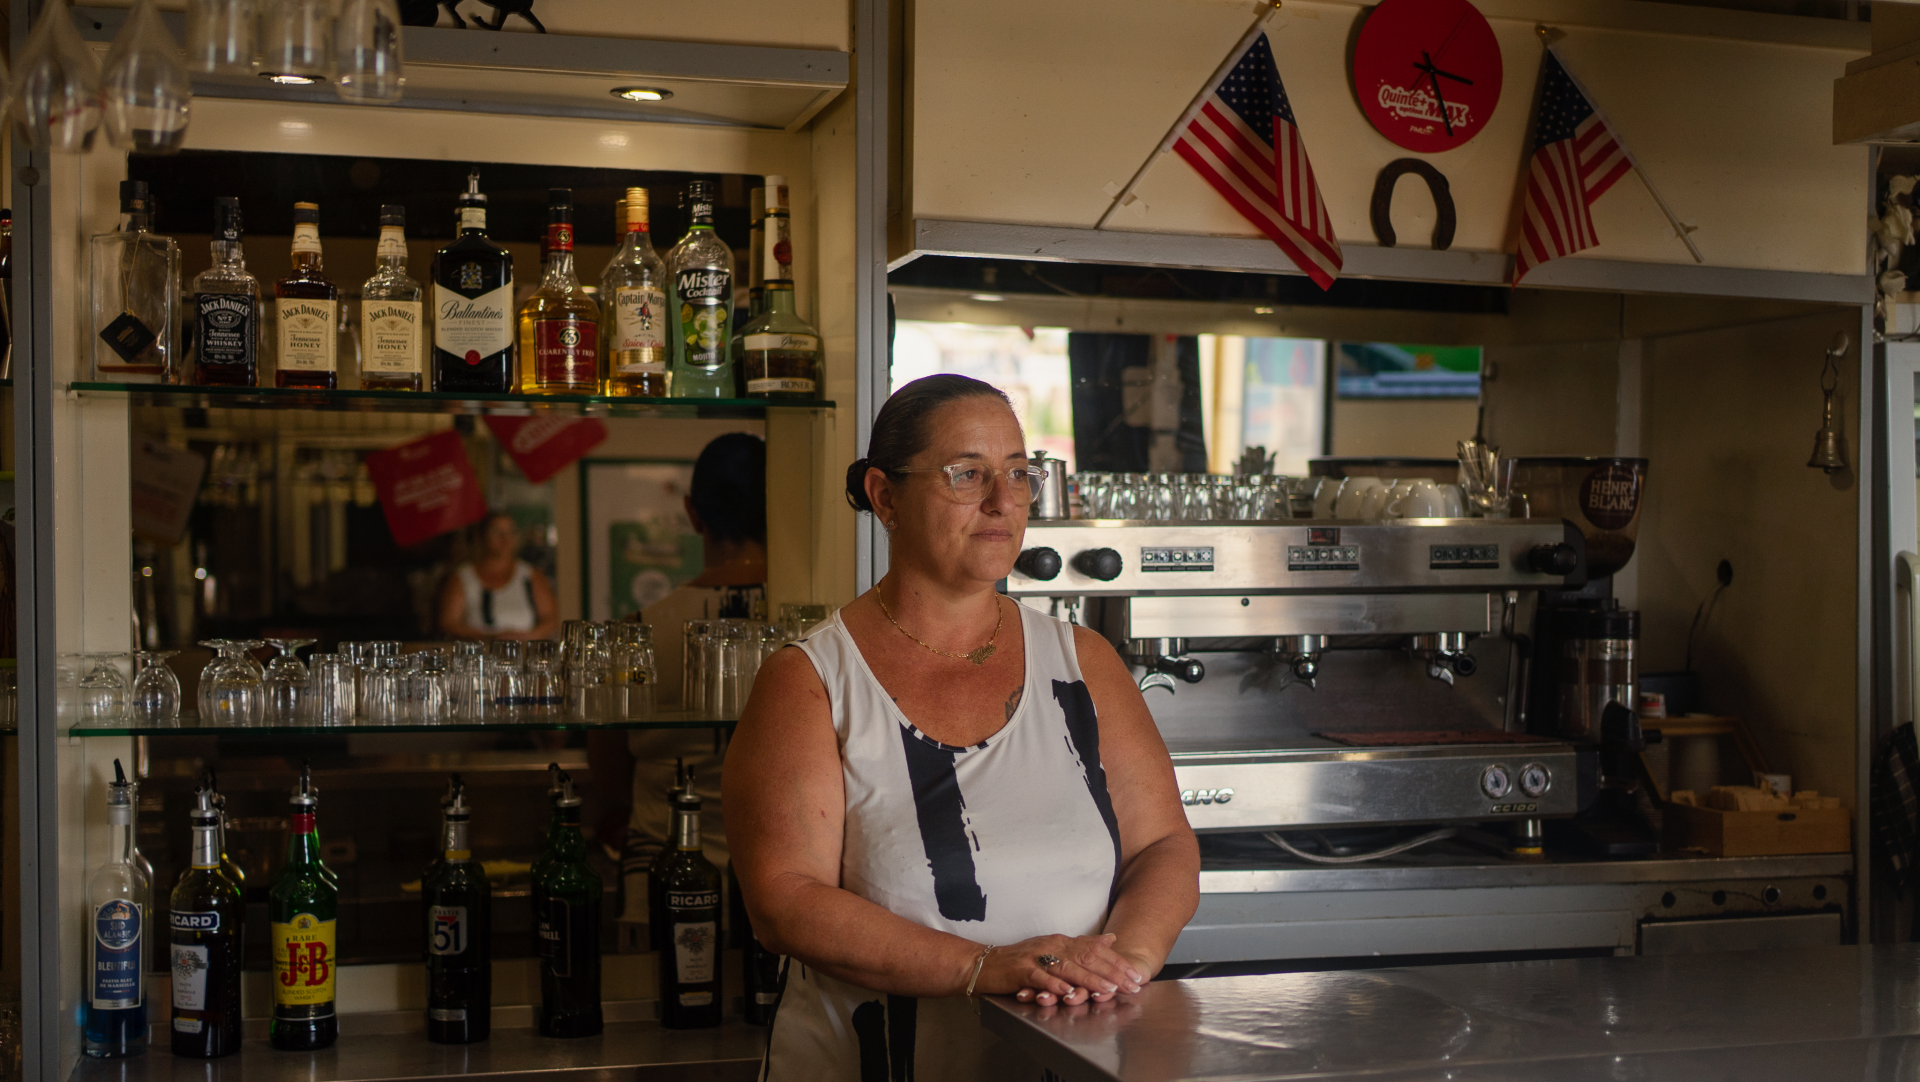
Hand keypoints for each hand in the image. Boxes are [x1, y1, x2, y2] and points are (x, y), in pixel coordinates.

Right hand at [976, 933, 1143, 1006]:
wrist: (984, 964)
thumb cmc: (1018, 962)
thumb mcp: (1052, 949)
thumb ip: (1081, 945)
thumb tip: (1109, 939)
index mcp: (1060, 941)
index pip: (1093, 949)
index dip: (1116, 962)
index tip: (1134, 974)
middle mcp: (1050, 946)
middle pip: (1085, 957)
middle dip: (1110, 971)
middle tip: (1130, 984)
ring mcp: (1036, 957)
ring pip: (1067, 967)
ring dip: (1088, 979)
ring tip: (1107, 988)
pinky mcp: (1021, 970)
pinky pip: (1041, 977)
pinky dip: (1055, 985)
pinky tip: (1068, 992)